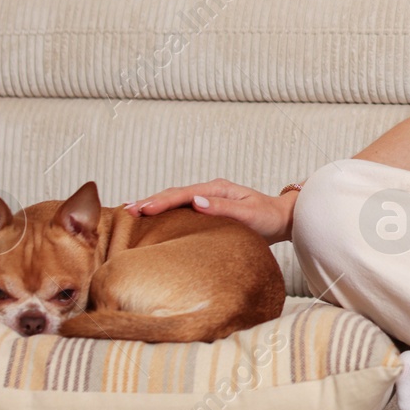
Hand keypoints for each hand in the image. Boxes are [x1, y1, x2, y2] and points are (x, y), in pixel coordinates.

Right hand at [125, 178, 294, 246]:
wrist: (282, 219)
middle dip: (150, 201)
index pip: (183, 194)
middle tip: (127, 211)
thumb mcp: (248, 214)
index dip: (162, 202)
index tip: (143, 209)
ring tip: (131, 212)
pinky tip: (152, 217)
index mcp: (217, 189)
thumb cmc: (267, 218)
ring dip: (154, 205)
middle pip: (174, 194)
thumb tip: (196, 202)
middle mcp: (210, 191)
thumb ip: (223, 208)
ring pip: (175, 200)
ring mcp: (208, 199)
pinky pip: (182, 208)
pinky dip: (165, 211)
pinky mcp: (207, 209)